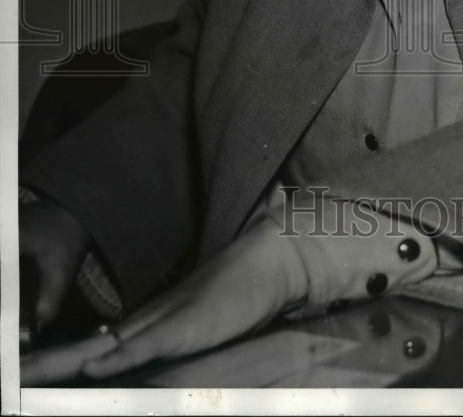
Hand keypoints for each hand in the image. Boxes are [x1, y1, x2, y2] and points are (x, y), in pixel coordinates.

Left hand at [22, 218, 308, 384]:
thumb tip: (120, 359)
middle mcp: (145, 324)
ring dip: (59, 362)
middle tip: (9, 371)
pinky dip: (117, 357)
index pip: (86, 349)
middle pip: (81, 350)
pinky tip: (92, 366)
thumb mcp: (192, 325)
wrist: (267, 261)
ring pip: (102, 349)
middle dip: (41, 363)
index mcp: (144, 326)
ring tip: (23, 370)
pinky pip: (146, 345)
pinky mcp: (185, 327)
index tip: (19, 369)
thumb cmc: (235, 294)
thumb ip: (160, 340)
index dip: (50, 360)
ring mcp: (163, 323)